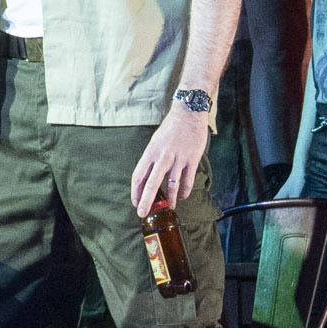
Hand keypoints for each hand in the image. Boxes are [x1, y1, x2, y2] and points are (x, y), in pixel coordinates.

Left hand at [124, 108, 211, 222]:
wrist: (188, 114)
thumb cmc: (170, 128)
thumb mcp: (155, 142)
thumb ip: (152, 159)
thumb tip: (148, 177)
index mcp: (150, 152)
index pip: (138, 175)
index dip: (135, 191)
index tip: (134, 202)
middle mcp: (162, 157)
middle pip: (151, 183)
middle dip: (146, 201)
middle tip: (142, 213)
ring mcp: (178, 159)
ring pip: (171, 185)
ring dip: (169, 199)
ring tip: (169, 207)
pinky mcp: (192, 160)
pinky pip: (187, 180)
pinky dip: (185, 191)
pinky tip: (183, 197)